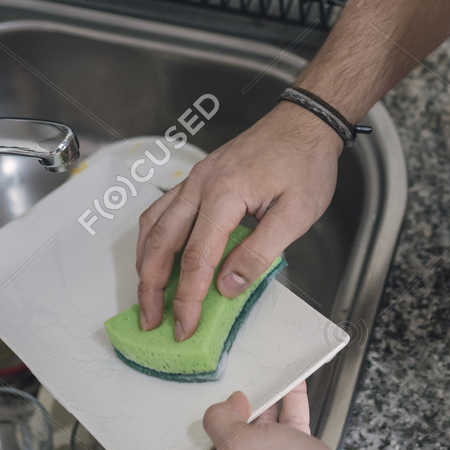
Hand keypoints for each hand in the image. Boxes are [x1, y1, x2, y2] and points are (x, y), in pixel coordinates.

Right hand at [135, 103, 340, 336]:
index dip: (188, 297)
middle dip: (151, 287)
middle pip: (161, 243)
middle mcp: (200, 185)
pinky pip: (161, 210)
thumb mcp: (297, 214)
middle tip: (150, 320)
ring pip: (153, 225)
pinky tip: (154, 255)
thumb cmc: (305, 164)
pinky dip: (152, 238)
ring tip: (147, 294)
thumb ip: (260, 252)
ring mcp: (194, 179)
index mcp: (225, 195)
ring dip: (145, 263)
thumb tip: (227, 287)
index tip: (185, 326)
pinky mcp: (196, 178)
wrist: (302, 123)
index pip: (197, 257)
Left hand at [166, 383, 347, 449]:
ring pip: (257, 436)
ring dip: (256, 408)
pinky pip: (287, 430)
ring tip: (252, 380)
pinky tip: (291, 383)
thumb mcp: (238, 446)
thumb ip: (221, 421)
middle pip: (220, 449)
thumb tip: (225, 406)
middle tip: (215, 391)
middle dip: (219, 419)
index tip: (159, 433)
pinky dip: (287, 406)